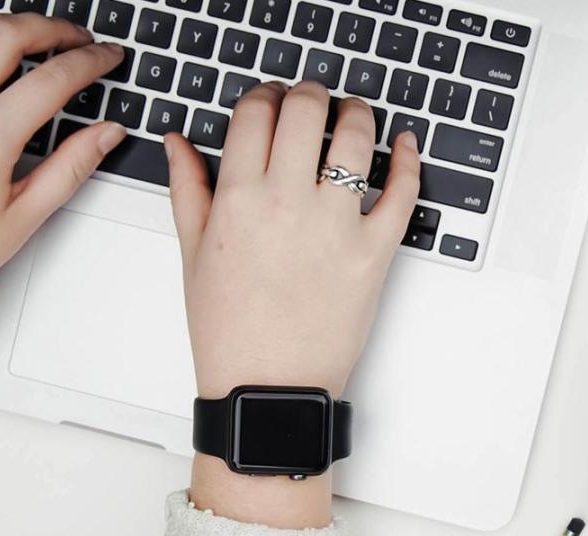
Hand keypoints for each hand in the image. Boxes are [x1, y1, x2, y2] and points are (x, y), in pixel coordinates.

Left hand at [0, 11, 126, 300]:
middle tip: (74, 36)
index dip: (90, 60)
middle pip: (7, 33)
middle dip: (51, 28)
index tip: (105, 56)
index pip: (53, 77)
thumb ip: (70, 167)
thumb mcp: (22, 217)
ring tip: (25, 33)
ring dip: (1, 23)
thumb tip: (106, 134)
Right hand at [164, 81, 419, 527]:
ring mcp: (336, 226)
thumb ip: (188, 188)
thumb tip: (179, 142)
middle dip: (310, 93)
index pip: (256, 113)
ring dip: (357, 113)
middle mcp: (287, 203)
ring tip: (354, 114)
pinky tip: (404, 145)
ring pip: (356, 138)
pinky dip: (408, 159)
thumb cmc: (229, 330)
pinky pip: (402, 192)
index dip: (265, 95)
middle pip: (306, 111)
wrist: (268, 388)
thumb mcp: (192, 254)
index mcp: (238, 199)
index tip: (271, 100)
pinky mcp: (375, 252)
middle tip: (313, 99)